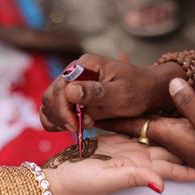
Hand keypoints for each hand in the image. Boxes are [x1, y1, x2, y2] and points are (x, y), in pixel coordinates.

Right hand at [40, 53, 183, 131]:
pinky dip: (55, 122)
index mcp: (82, 66)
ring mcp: (71, 87)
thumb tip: (70, 91)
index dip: (64, 109)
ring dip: (58, 120)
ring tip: (79, 128)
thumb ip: (95, 92)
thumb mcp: (119, 92)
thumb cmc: (137, 89)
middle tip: (81, 128)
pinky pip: (53, 111)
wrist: (146, 92)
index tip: (77, 126)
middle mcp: (73, 74)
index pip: (59, 88)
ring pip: (48, 105)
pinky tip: (70, 127)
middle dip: (61, 116)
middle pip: (50, 97)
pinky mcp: (72, 100)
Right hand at [44, 134, 194, 194]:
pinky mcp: (114, 142)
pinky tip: (153, 121)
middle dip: (184, 149)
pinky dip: (145, 128)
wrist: (60, 177)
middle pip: (166, 153)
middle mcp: (136, 159)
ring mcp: (126, 150)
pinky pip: (134, 132)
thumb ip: (135, 178)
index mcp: (140, 168)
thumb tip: (163, 186)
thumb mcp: (109, 180)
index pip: (171, 168)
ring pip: (153, 141)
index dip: (189, 168)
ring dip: (168, 136)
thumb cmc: (82, 182)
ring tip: (184, 125)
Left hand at [97, 79, 194, 194]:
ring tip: (107, 109)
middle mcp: (161, 139)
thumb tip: (172, 82)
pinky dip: (144, 123)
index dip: (109, 115)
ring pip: (141, 129)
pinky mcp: (176, 143)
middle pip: (130, 127)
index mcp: (163, 134)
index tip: (88, 109)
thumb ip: (189, 104)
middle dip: (112, 117)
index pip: (128, 123)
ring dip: (125, 119)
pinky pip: (154, 132)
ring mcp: (168, 142)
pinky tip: (139, 116)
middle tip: (90, 106)